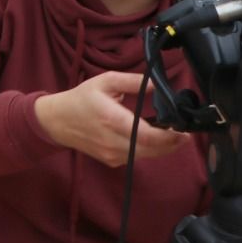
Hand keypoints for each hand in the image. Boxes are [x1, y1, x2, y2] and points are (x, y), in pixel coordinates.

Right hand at [33, 70, 188, 166]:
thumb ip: (132, 81)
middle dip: (172, 144)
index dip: (170, 137)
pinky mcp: (111, 161)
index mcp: (111, 119)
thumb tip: (156, 86)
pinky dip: (148, 151)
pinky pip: (136, 158)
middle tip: (185, 135)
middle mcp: (112, 141)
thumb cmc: (81, 99)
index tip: (184, 131)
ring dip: (163, 149)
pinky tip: (152, 141)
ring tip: (173, 137)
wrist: (57, 121)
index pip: (147, 135)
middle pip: (152, 150)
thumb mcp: (105, 81)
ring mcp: (111, 154)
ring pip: (146, 156)